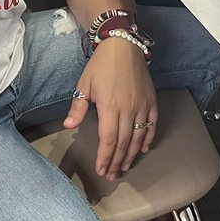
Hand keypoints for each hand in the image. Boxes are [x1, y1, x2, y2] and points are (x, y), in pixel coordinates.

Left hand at [63, 39, 157, 179]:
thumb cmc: (101, 65)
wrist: (123, 46)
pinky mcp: (151, 101)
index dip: (105, 158)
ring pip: (138, 138)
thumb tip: (68, 126)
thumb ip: (78, 107)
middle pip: (123, 143)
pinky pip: (151, 125)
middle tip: (112, 175)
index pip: (108, 140)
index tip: (102, 170)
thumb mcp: (84, 84)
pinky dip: (147, 139)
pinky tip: (141, 150)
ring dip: (130, 155)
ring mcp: (142, 106)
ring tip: (124, 167)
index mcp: (110, 107)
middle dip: (116, 161)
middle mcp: (128, 109)